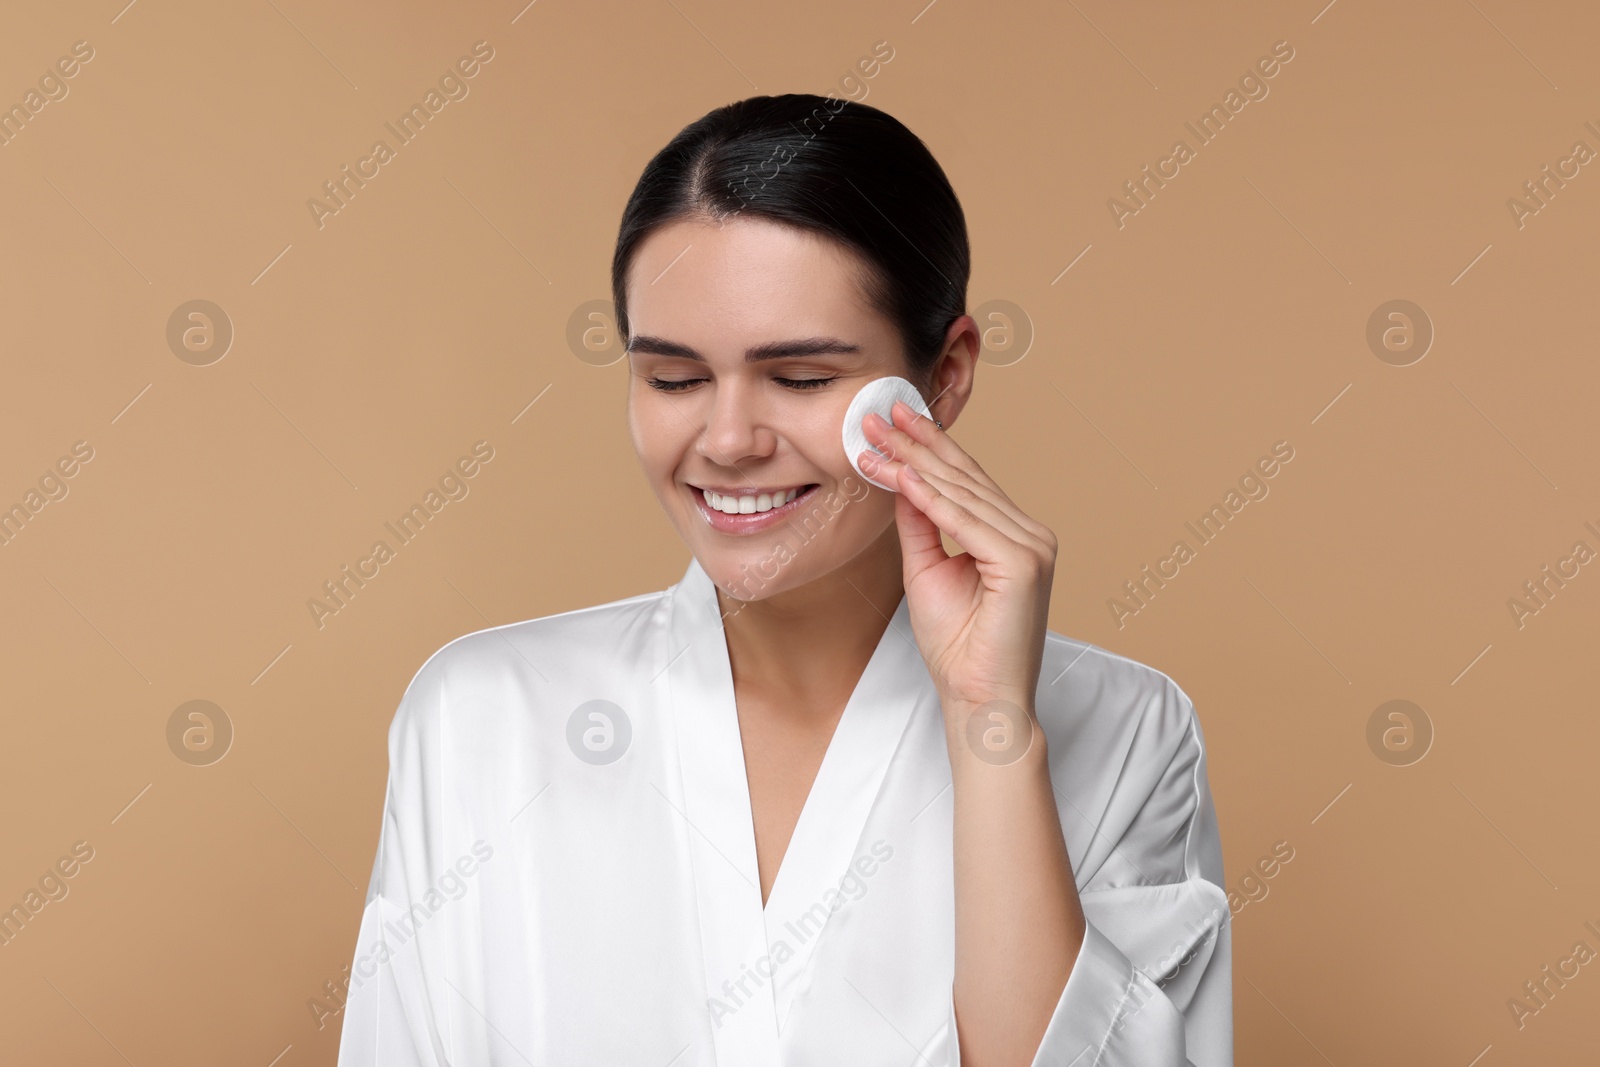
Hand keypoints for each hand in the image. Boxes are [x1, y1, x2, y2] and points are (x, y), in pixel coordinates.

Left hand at [858, 400, 1058, 718]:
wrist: (979, 699)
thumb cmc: (958, 647)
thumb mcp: (927, 570)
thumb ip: (920, 524)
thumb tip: (902, 478)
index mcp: (1014, 535)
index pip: (966, 481)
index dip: (928, 448)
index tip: (892, 421)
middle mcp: (1030, 535)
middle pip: (965, 479)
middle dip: (917, 443)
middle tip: (878, 412)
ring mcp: (1032, 547)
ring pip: (962, 495)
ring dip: (914, 463)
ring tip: (877, 437)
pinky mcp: (1023, 564)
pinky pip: (966, 523)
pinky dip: (931, 499)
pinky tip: (901, 475)